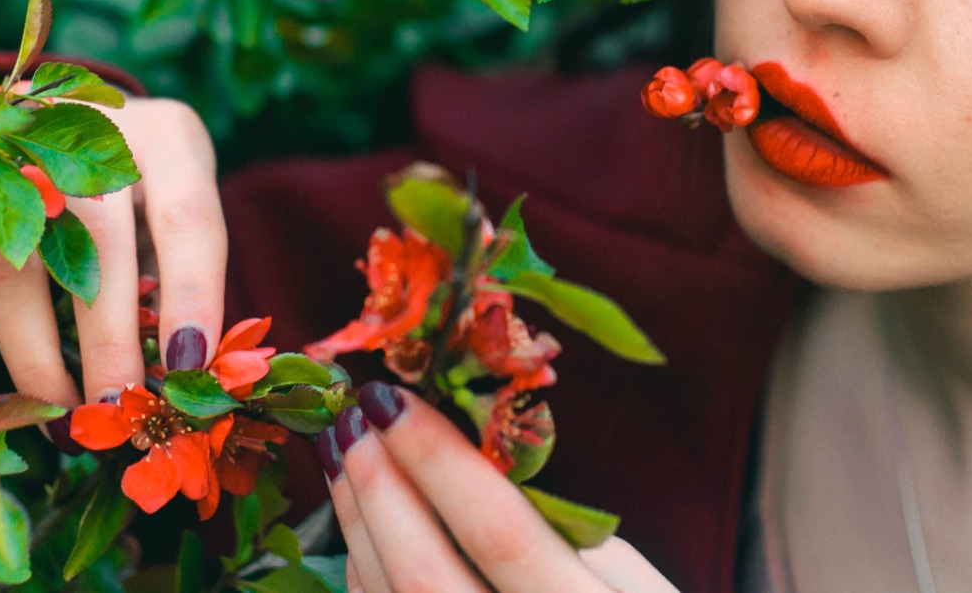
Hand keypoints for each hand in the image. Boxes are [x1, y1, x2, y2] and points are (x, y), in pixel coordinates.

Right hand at [0, 97, 226, 413]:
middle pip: (94, 240)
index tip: (187, 369)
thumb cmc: (146, 182)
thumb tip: (168, 372)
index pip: (187, 218)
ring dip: (33, 352)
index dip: (192, 296)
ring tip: (57, 413)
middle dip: (106, 343)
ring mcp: (6, 146)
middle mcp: (85, 128)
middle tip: (113, 414)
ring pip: (10, 258)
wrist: (77, 115)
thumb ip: (176, 272)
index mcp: (167, 137)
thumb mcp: (182, 209)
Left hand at [319, 382, 679, 592]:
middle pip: (423, 575)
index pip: (498, 532)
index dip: (436, 461)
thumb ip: (557, 524)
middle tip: (352, 418)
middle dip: (378, 488)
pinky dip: (362, 569)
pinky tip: (358, 520)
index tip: (393, 397)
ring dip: (356, 523)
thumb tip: (466, 450)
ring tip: (341, 452)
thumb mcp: (629, 577)